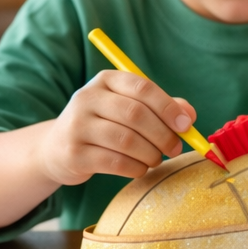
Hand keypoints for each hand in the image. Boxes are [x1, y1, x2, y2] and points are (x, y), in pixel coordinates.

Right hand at [38, 71, 194, 184]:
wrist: (58, 149)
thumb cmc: (107, 125)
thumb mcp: (131, 109)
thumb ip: (163, 108)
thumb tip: (189, 116)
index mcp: (105, 80)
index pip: (142, 88)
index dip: (168, 107)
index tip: (185, 126)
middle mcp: (87, 98)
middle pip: (136, 115)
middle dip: (163, 135)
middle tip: (175, 148)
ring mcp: (77, 125)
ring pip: (127, 141)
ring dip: (151, 154)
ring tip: (156, 159)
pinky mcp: (74, 153)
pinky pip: (116, 162)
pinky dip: (136, 168)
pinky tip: (139, 168)